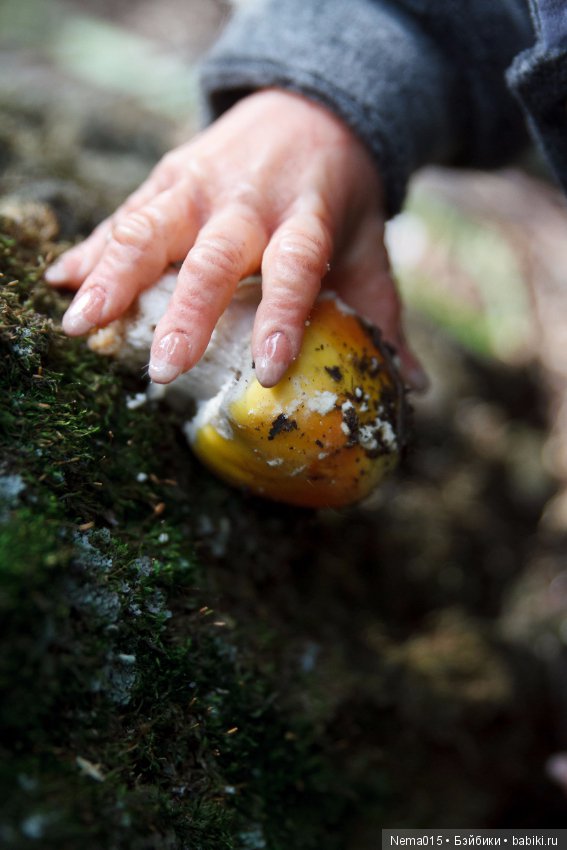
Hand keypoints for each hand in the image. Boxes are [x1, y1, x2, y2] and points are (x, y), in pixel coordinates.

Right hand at [46, 89, 425, 388]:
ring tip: (83, 323)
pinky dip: (94, 249)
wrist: (309, 106)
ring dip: (114, 276)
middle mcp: (250, 200)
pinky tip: (63, 280)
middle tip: (161, 367)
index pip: (295, 268)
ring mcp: (201, 183)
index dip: (280, 317)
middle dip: (185, 311)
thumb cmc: (336, 194)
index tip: (266, 369)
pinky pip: (125, 214)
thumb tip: (412, 388)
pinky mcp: (168, 176)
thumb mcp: (366, 244)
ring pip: (151, 227)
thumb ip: (383, 312)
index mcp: (305, 217)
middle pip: (214, 255)